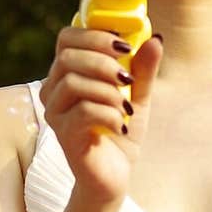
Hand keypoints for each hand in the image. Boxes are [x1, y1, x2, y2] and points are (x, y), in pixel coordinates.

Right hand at [39, 26, 162, 203]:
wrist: (113, 176)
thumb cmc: (120, 131)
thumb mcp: (138, 95)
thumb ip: (144, 69)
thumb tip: (156, 39)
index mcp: (68, 73)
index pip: (67, 38)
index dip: (95, 35)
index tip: (125, 46)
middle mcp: (54, 90)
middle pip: (68, 57)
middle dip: (103, 62)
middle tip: (127, 78)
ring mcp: (55, 113)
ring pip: (73, 83)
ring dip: (108, 91)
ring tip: (126, 108)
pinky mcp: (63, 135)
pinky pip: (83, 112)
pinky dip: (109, 114)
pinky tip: (121, 125)